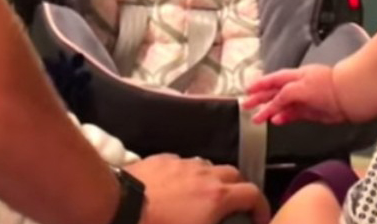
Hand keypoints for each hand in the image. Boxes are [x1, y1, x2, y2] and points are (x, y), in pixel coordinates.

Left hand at [127, 154, 269, 223]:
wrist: (115, 208)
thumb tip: (216, 223)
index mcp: (218, 197)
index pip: (253, 195)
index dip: (261, 208)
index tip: (258, 220)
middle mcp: (206, 174)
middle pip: (234, 174)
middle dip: (239, 189)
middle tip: (233, 207)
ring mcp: (183, 164)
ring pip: (208, 166)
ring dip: (212, 180)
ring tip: (201, 197)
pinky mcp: (161, 160)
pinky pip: (182, 164)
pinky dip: (186, 175)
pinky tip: (173, 188)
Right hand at [241, 65, 346, 124]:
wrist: (348, 97)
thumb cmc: (327, 86)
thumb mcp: (300, 87)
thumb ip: (283, 94)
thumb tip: (273, 103)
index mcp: (295, 76)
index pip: (273, 80)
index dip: (260, 85)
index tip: (248, 91)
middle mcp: (299, 86)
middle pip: (275, 92)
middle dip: (260, 99)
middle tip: (246, 105)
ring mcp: (305, 99)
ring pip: (283, 105)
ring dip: (270, 111)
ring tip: (257, 118)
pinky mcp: (311, 112)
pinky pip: (293, 114)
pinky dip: (283, 118)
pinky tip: (276, 121)